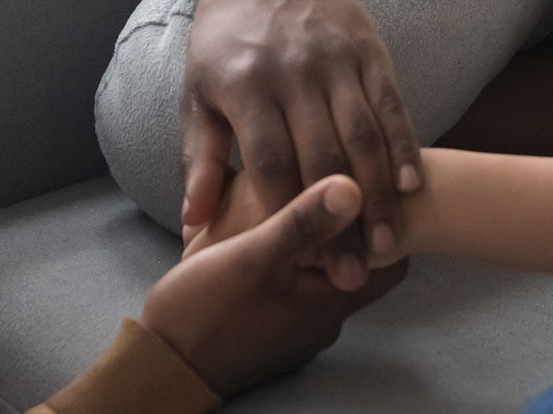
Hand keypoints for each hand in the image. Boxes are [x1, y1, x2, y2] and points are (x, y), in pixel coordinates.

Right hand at [143, 175, 407, 396]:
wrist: (161, 368)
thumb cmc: (204, 314)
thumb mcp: (252, 258)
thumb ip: (302, 221)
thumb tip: (355, 185)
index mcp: (330, 302)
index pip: (391, 261)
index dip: (388, 221)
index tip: (372, 184)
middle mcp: (322, 318)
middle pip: (358, 261)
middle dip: (348, 223)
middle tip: (332, 183)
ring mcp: (295, 325)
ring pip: (322, 271)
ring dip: (312, 238)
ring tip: (291, 199)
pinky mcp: (269, 325)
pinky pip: (293, 283)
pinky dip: (288, 256)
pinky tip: (262, 230)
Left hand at [183, 0, 421, 286]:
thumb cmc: (223, 41)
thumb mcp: (197, 94)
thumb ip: (199, 158)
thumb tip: (193, 223)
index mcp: (245, 89)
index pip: (270, 165)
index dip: (287, 218)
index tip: (302, 265)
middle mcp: (292, 75)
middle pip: (321, 160)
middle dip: (338, 224)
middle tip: (352, 275)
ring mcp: (334, 61)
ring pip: (362, 137)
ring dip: (377, 197)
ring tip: (387, 247)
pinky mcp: (368, 49)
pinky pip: (390, 104)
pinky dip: (403, 146)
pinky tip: (410, 186)